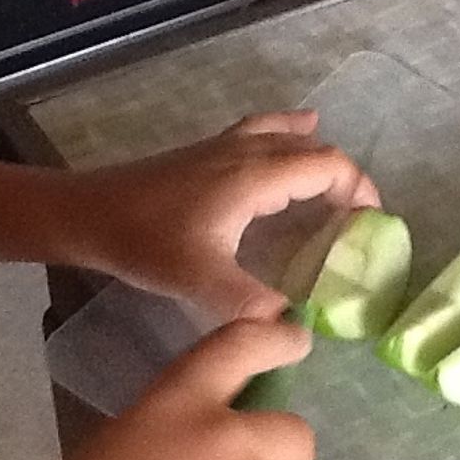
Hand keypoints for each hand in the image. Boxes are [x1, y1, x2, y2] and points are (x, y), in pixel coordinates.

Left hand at [63, 111, 379, 321]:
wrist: (88, 213)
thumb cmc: (144, 242)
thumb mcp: (197, 278)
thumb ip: (248, 303)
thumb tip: (295, 329)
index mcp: (254, 176)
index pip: (328, 167)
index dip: (359, 191)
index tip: (371, 227)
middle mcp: (246, 152)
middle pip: (314, 150)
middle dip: (344, 180)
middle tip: (356, 223)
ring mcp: (224, 147)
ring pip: (288, 137)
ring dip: (317, 157)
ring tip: (335, 188)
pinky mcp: (206, 152)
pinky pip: (263, 131)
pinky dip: (289, 134)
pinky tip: (295, 131)